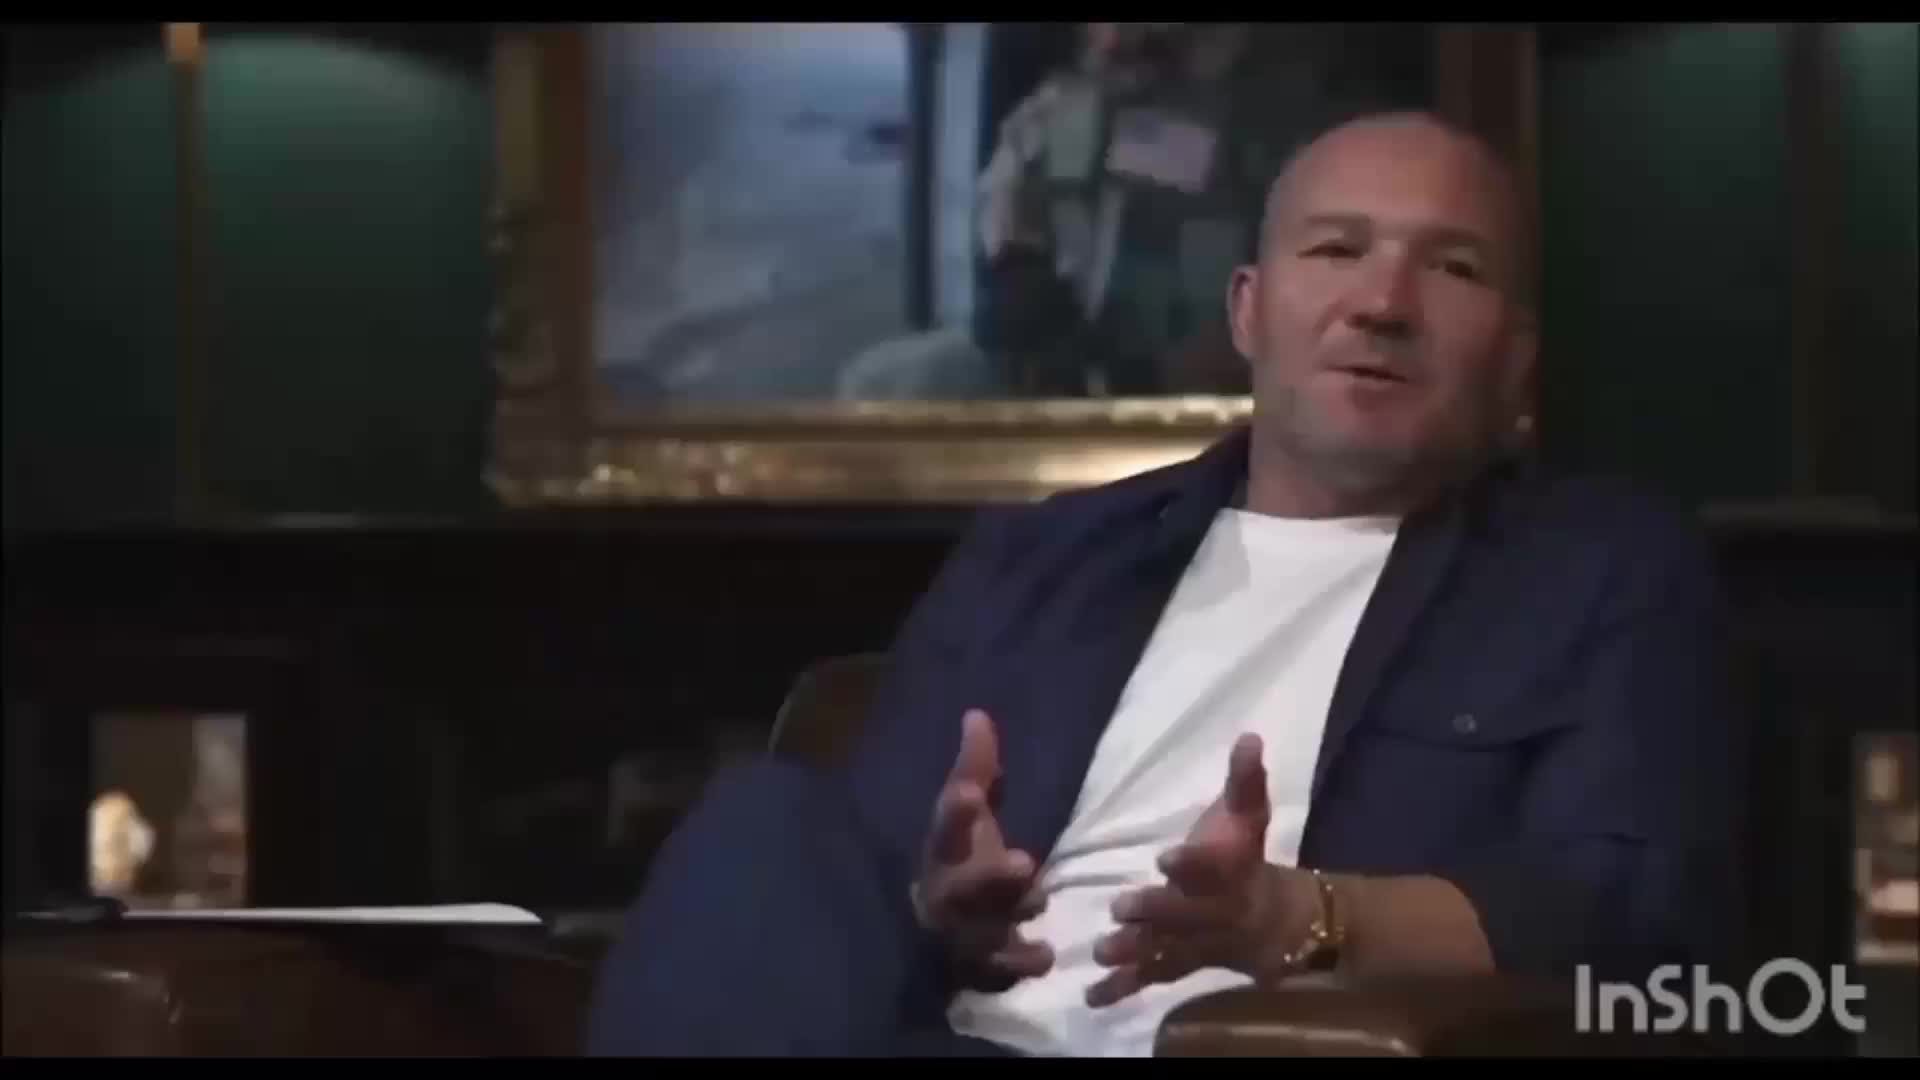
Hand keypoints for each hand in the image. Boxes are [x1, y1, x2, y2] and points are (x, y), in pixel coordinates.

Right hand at [912, 709, 1053, 988]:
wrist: (937, 930)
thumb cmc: (963, 860)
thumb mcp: (971, 813)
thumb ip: (978, 769)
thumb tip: (977, 714)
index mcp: (947, 849)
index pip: (946, 825)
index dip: (956, 810)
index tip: (971, 792)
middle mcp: (947, 892)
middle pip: (962, 886)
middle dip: (990, 875)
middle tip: (1025, 862)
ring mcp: (960, 935)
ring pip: (979, 931)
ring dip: (1008, 918)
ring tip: (1038, 902)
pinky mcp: (976, 969)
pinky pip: (995, 973)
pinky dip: (1017, 965)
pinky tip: (1043, 956)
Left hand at [1087, 733, 1307, 1006]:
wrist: (1273, 921)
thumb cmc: (1247, 857)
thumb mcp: (1249, 816)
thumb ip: (1244, 779)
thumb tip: (1249, 735)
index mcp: (1230, 871)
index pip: (1213, 867)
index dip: (1192, 865)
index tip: (1166, 857)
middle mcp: (1213, 912)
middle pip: (1186, 914)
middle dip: (1155, 911)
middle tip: (1120, 907)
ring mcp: (1194, 943)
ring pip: (1167, 950)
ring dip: (1135, 951)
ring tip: (1102, 950)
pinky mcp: (1176, 964)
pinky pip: (1151, 979)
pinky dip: (1122, 989)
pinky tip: (1090, 996)